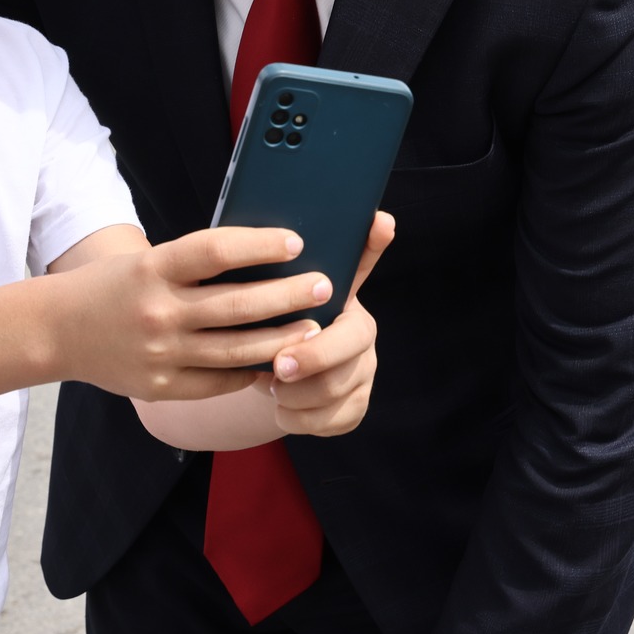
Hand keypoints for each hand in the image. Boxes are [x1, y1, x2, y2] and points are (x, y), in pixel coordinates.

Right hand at [57, 227, 331, 402]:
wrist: (55, 330)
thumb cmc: (112, 285)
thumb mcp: (146, 260)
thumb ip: (194, 262)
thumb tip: (263, 256)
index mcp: (153, 268)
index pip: (214, 250)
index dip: (259, 245)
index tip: (296, 242)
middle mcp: (157, 311)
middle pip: (236, 304)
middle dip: (288, 295)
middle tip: (324, 286)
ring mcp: (159, 354)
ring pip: (236, 348)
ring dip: (281, 338)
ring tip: (315, 327)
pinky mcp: (160, 387)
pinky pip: (218, 380)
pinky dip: (250, 370)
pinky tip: (276, 359)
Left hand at [261, 212, 394, 436]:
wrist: (276, 370)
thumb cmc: (277, 320)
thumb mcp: (279, 291)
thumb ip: (290, 259)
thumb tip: (321, 211)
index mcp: (348, 299)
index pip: (361, 277)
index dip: (360, 264)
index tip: (338, 276)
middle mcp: (363, 338)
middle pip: (348, 348)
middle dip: (313, 358)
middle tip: (278, 365)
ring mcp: (363, 375)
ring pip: (334, 391)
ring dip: (296, 392)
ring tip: (270, 384)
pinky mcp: (354, 410)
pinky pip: (327, 422)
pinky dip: (297, 418)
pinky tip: (280, 408)